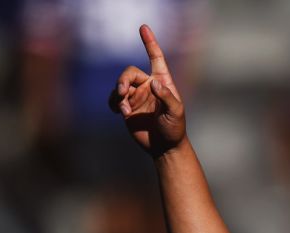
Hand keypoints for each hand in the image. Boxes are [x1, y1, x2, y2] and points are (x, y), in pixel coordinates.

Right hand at [108, 25, 185, 155]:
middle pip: (129, 73)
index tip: (143, 28)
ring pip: (120, 86)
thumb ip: (166, 97)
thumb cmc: (174, 128)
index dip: (149, 42)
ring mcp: (136, 96)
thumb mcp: (176, 112)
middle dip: (123, 81)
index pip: (155, 58)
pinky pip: (114, 99)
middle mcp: (148, 86)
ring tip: (125, 111)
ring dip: (119, 96)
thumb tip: (153, 83)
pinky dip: (114, 103)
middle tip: (122, 93)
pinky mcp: (127, 108)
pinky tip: (119, 112)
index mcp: (162, 82)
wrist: (164, 147)